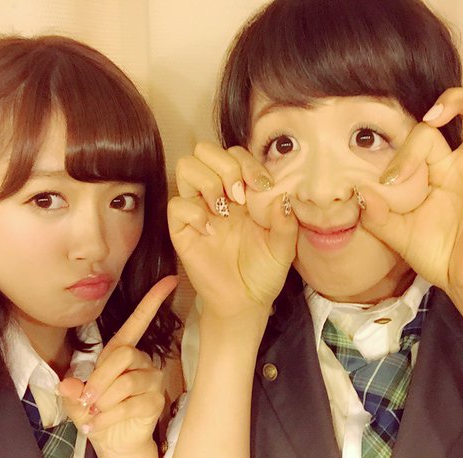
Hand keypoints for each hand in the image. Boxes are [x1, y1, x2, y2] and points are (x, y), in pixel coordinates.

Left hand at [58, 275, 177, 453]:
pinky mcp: (155, 400)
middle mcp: (141, 361)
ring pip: (126, 382)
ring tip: (93, 414)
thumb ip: (71, 388)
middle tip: (87, 398)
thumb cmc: (96, 411)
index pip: (139, 321)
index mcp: (122, 351)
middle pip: (124, 355)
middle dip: (100, 378)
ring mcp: (151, 380)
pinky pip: (131, 404)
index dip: (153, 300)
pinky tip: (97, 424)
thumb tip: (69, 383)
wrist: (112, 441)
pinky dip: (108, 417)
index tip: (169, 280)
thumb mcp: (75, 398)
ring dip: (104, 402)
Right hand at [168, 143, 297, 319]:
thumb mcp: (284, 247)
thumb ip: (285, 221)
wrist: (246, 301)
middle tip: (240, 195)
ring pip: (186, 167)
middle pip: (204, 150)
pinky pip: (177, 205)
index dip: (247, 162)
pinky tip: (210, 231)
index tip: (263, 186)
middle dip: (225, 166)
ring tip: (224, 209)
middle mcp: (217, 194)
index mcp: (242, 191)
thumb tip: (282, 196)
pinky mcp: (182, 229)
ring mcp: (198, 209)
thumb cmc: (264, 271)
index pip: (235, 154)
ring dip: (208, 182)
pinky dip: (194, 213)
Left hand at [359, 88, 462, 293]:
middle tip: (435, 114)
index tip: (390, 180)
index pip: (427, 136)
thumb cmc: (433, 253)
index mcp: (442, 167)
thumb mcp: (397, 232)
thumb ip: (377, 213)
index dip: (407, 150)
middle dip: (458, 98)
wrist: (460, 282)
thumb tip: (359, 192)